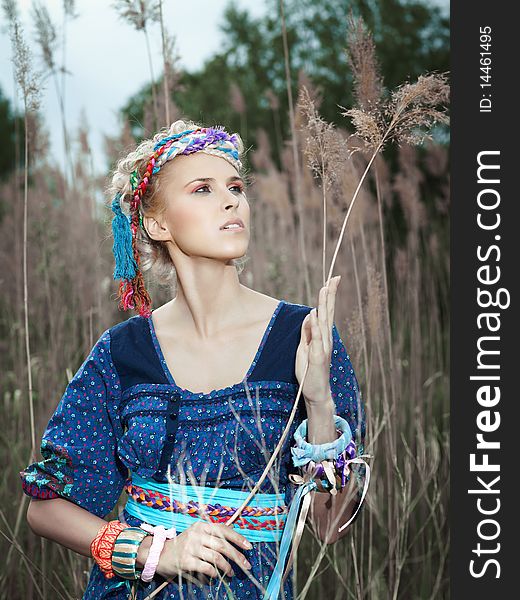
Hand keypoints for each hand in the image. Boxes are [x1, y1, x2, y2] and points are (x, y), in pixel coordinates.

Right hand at [153, 521, 252, 582]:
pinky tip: (218, 576)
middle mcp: (197, 534)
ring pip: (216, 557)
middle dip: (237, 556)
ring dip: (227, 567)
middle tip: (246, 565)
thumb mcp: (196, 535)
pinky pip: (206, 568)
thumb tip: (235, 543)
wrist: (160, 554)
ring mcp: (191, 547)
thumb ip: (212, 536)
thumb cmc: (183, 545)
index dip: (238, 538)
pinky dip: (215, 573)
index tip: (248, 547)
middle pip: (223, 545)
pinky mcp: (186, 561)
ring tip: (232, 573)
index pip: (223, 529)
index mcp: (201, 525)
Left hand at [295, 275, 340, 405]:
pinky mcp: (317, 357)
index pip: (326, 312)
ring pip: (324, 322)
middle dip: (330, 295)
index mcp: (323, 336)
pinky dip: (315, 326)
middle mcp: (326, 339)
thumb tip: (309, 315)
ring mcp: (323, 347)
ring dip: (324, 305)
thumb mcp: (304, 347)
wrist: (316, 392)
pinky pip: (316, 338)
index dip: (328, 296)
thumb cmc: (310, 371)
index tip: (331, 280)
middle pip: (328, 312)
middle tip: (334, 278)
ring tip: (325, 289)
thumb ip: (307, 332)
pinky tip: (315, 314)